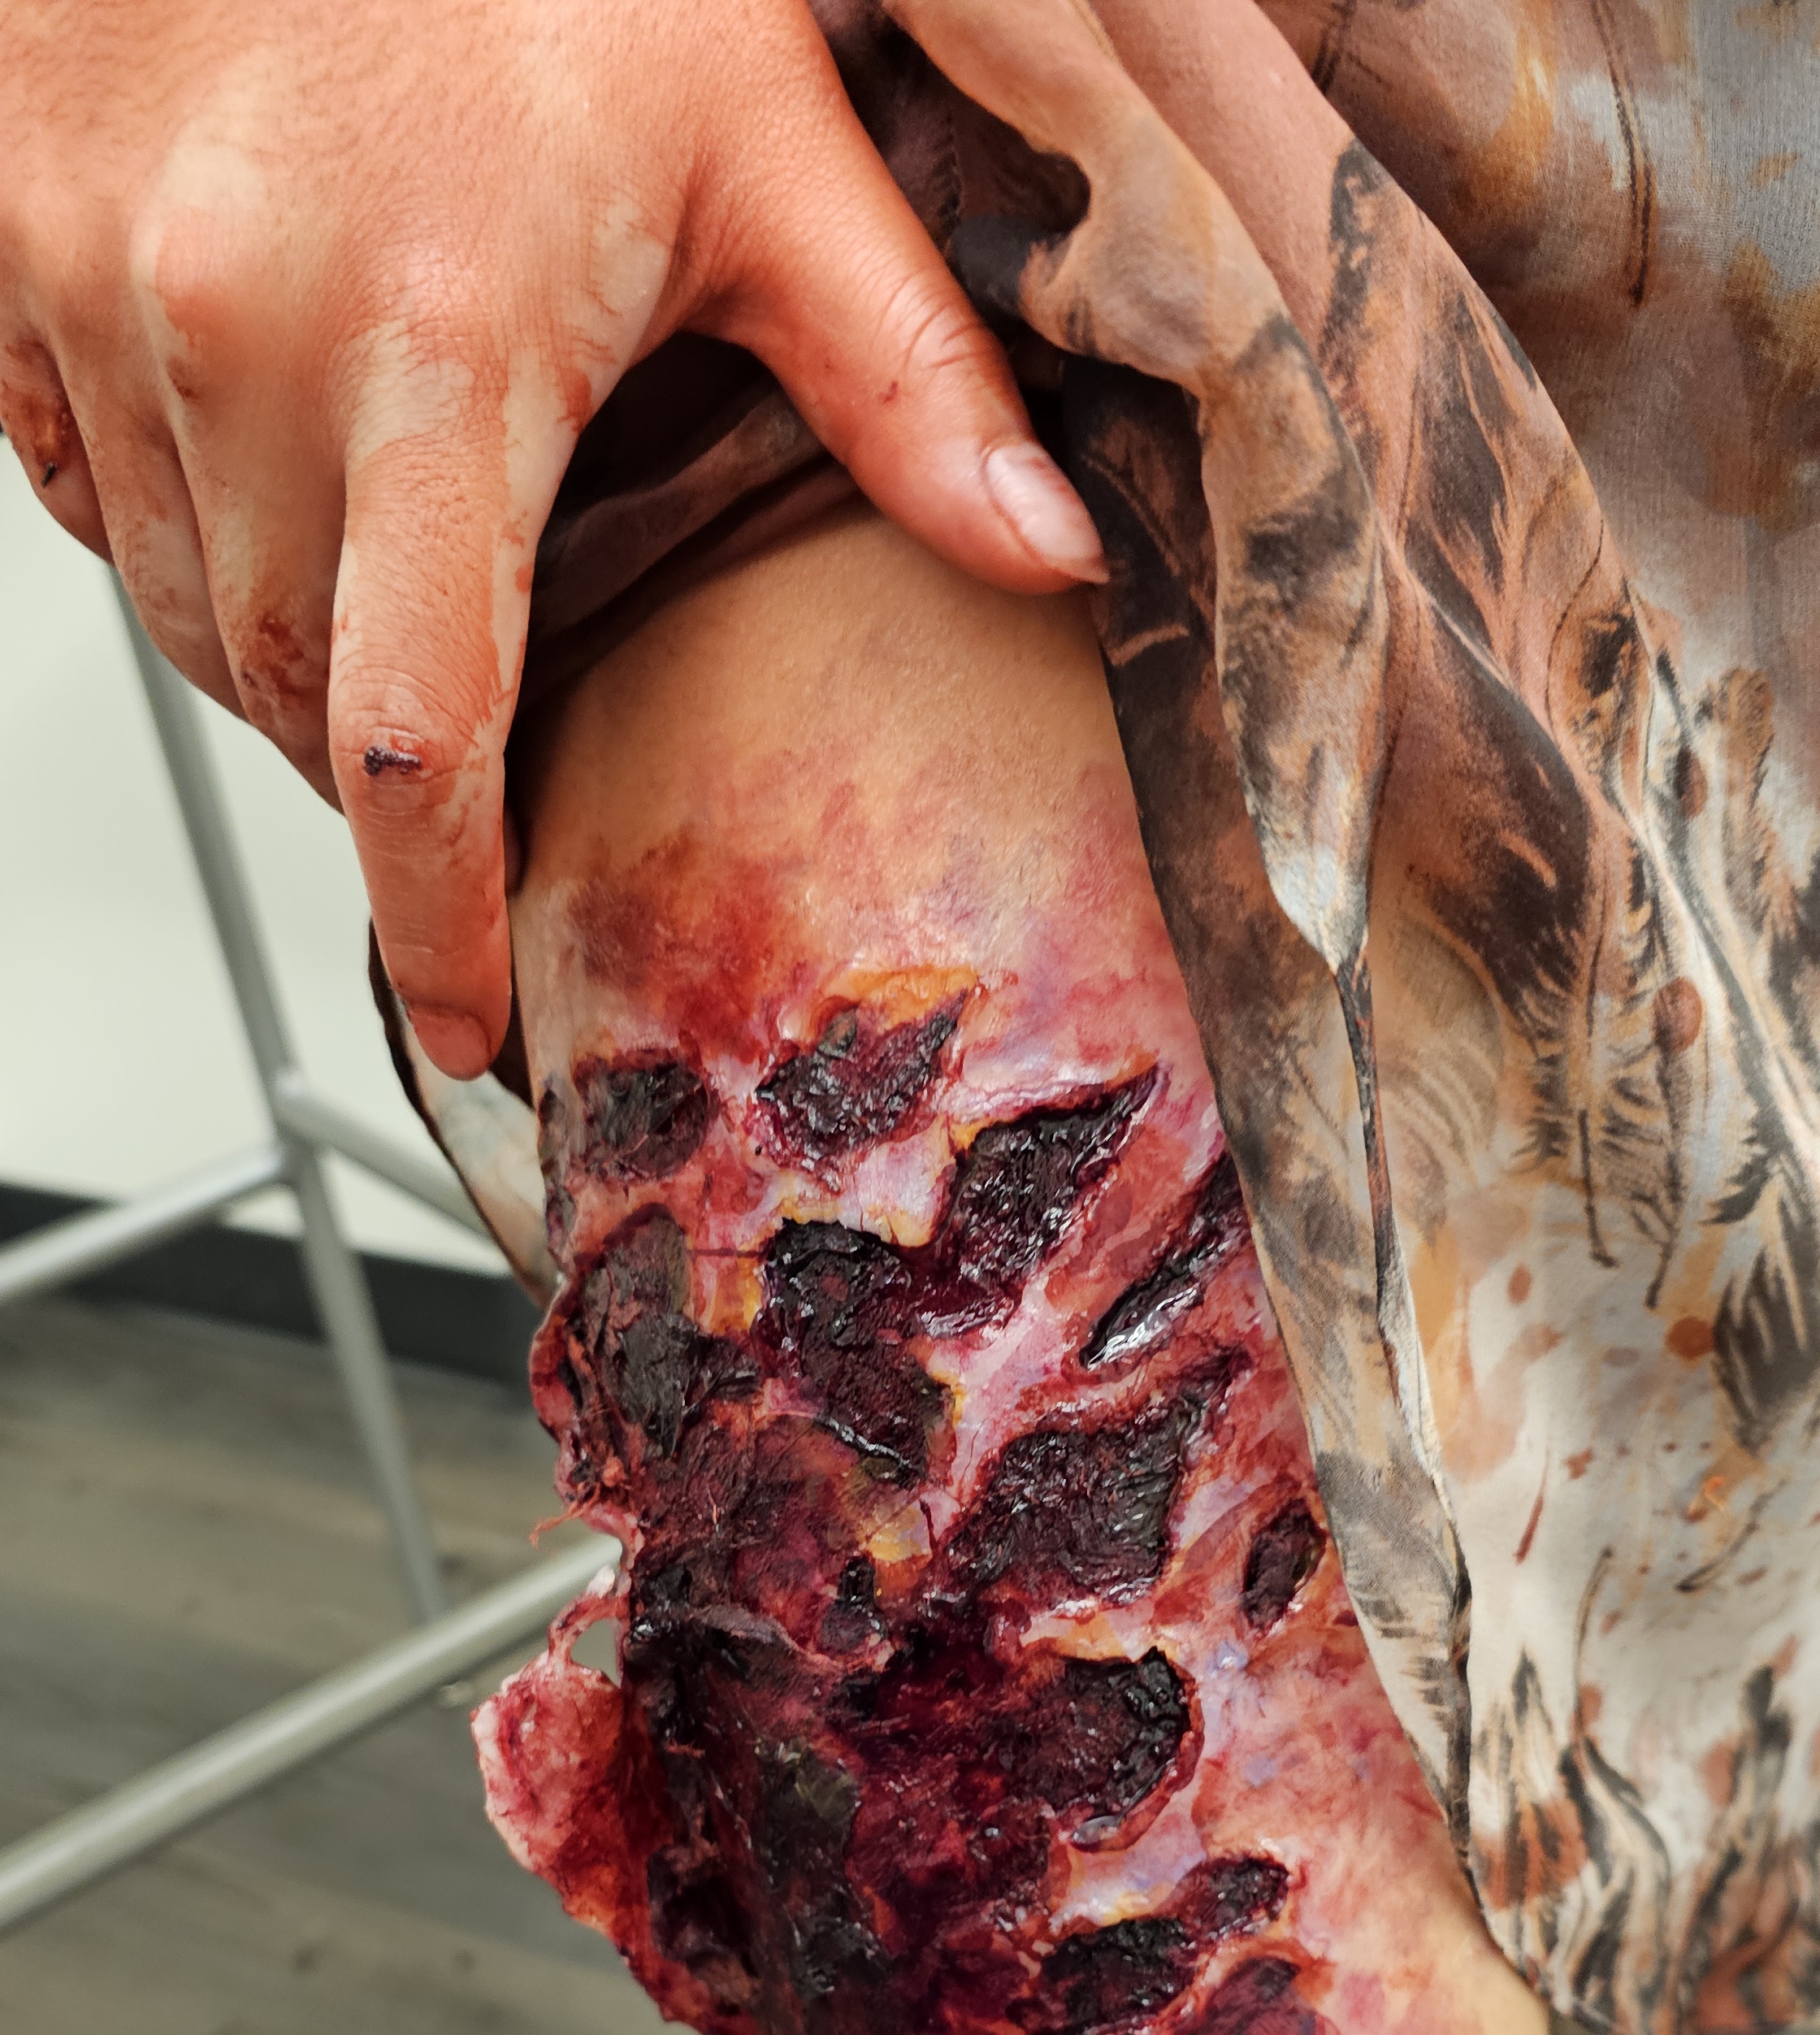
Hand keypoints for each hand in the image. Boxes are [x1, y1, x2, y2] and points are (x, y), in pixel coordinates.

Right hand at [0, 0, 1105, 1074]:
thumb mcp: (763, 122)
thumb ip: (904, 369)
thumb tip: (1050, 557)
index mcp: (443, 342)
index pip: (420, 731)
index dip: (437, 916)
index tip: (469, 1020)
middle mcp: (241, 336)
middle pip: (298, 699)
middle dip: (385, 790)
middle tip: (468, 792)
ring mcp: (98, 298)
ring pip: (189, 616)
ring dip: (292, 670)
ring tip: (391, 609)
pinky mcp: (11, 259)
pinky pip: (87, 500)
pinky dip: (179, 542)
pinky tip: (271, 478)